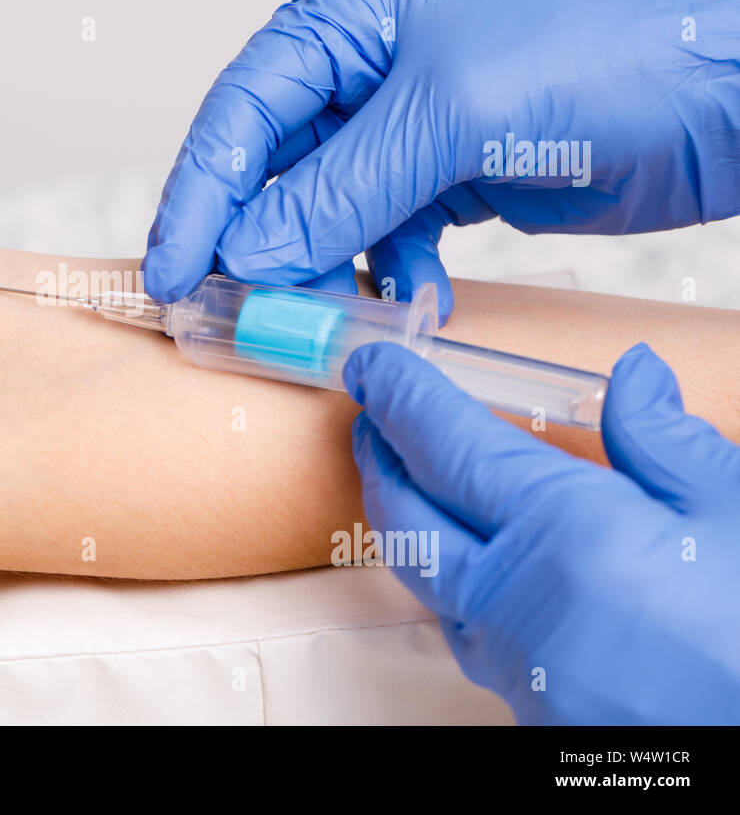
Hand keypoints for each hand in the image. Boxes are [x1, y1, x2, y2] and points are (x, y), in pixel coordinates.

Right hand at [143, 0, 739, 319]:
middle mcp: (369, 60)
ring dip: (316, 271)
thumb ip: (340, 190)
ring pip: (320, 210)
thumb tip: (246, 250)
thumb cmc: (608, 61)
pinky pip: (380, 235)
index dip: (201, 192)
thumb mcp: (454, 118)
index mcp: (357, 8)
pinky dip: (383, 276)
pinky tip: (406, 303)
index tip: (176, 269)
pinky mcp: (443, 175)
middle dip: (251, 241)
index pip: (245, 106)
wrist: (724, 104)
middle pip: (273, 164)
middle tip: (227, 311)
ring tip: (314, 321)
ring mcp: (404, 123)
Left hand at [343, 340, 739, 723]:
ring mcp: (514, 664)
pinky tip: (482, 563)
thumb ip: (667, 441)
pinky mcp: (527, 710)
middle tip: (376, 416)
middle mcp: (516, 601)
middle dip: (378, 459)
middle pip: (403, 518)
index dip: (400, 398)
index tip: (374, 367)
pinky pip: (468, 633)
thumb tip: (633, 374)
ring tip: (418, 478)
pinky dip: (456, 585)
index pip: (444, 447)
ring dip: (408, 523)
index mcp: (565, 532)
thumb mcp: (737, 514)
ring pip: (425, 581)